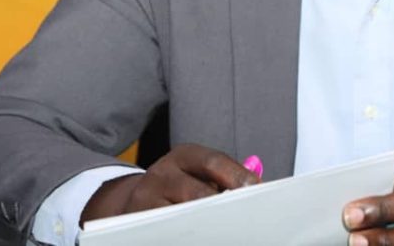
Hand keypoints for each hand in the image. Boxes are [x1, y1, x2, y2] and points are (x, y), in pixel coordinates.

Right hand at [80, 143, 259, 222]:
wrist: (136, 200)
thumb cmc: (182, 187)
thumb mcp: (199, 173)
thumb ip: (226, 177)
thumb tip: (256, 186)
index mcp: (183, 156)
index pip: (213, 162)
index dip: (237, 176)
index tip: (257, 190)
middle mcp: (161, 173)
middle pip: (198, 192)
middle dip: (224, 207)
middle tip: (244, 219)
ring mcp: (145, 199)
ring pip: (182, 216)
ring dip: (207, 226)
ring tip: (226, 231)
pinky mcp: (138, 223)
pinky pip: (168, 232)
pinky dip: (187, 236)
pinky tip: (204, 237)